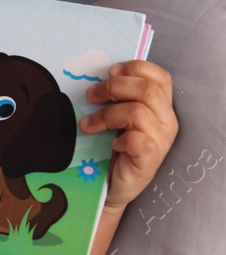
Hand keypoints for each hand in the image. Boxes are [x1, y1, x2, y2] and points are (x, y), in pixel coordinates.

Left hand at [79, 59, 176, 210]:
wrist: (111, 186)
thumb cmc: (112, 149)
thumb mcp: (116, 117)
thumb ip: (116, 98)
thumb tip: (96, 78)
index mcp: (161, 106)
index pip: (160, 77)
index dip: (135, 68)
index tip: (109, 71)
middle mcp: (166, 121)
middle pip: (147, 89)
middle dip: (113, 87)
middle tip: (90, 95)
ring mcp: (161, 140)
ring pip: (137, 112)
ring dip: (106, 114)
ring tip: (88, 125)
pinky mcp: (150, 159)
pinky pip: (137, 139)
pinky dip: (119, 138)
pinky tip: (110, 144)